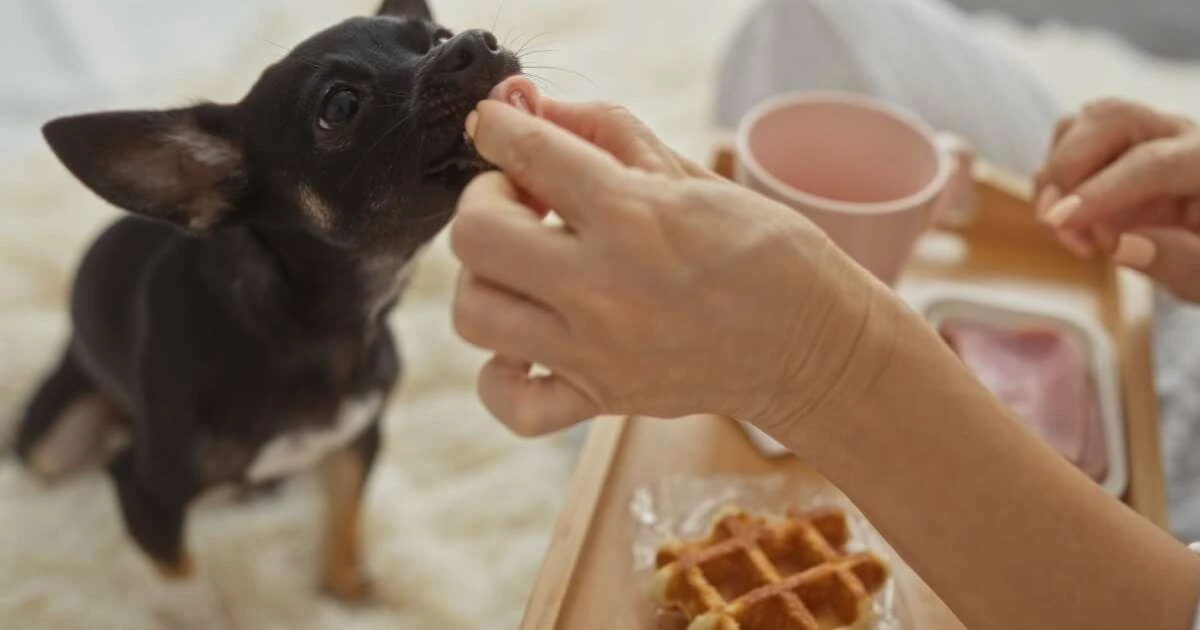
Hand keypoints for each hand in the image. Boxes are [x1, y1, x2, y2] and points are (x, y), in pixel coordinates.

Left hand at [450, 100, 891, 435]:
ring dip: (483, 279)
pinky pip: (510, 404)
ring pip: (474, 314)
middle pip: (474, 237)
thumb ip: (605, 132)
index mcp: (632, 217)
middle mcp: (603, 287)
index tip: (500, 126)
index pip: (527, 153)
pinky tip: (524, 346)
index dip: (499, 126)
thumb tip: (532, 109)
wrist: (812, 345)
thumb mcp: (690, 173)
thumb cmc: (763, 250)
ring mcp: (595, 353)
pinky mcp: (600, 399)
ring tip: (521, 268)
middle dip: (484, 201)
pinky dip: (500, 376)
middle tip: (521, 201)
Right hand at [1035, 98, 1199, 300]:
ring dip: (1054, 175)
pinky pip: (1066, 142)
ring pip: (1080, 124)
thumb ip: (1176, 260)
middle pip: (1110, 119)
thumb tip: (1123, 249)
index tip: (1060, 222)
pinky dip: (1052, 180)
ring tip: (1066, 230)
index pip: (1152, 163)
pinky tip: (1069, 221)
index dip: (1100, 191)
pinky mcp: (1112, 147)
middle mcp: (1179, 136)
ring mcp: (1144, 134)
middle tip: (1059, 225)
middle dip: (1068, 168)